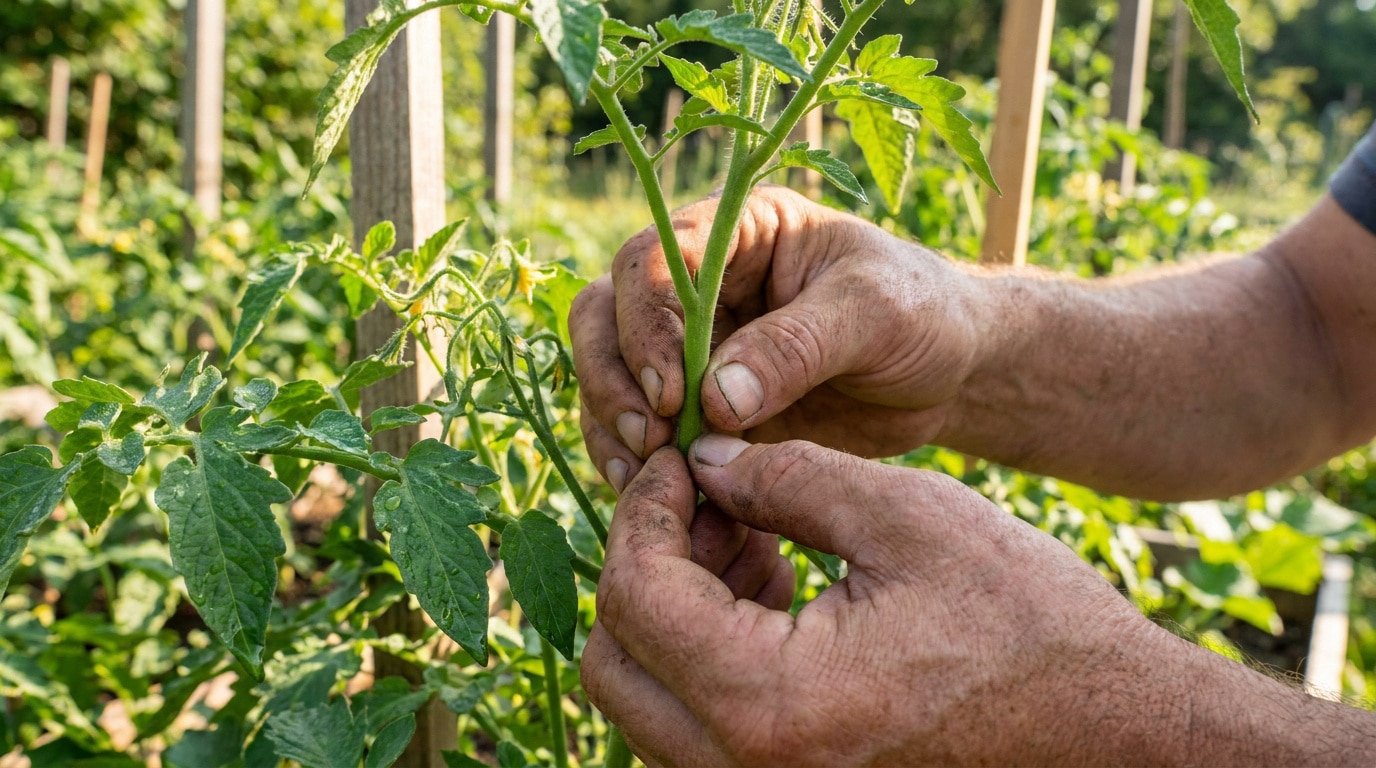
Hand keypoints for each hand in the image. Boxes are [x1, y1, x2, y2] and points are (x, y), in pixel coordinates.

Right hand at [569, 186, 986, 491]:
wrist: (950, 373)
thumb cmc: (922, 314)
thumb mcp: (878, 312)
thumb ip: (799, 346)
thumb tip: (716, 398)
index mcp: (737, 231)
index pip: (654, 261)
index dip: (647, 324)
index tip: (674, 393)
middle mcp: (699, 282)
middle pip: (606, 313)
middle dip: (613, 376)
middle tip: (649, 439)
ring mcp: (691, 346)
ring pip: (607, 371)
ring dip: (609, 421)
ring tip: (644, 473)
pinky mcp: (698, 406)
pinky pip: (638, 427)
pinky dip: (631, 459)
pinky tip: (652, 491)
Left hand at [581, 436, 1181, 765]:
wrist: (1109, 722)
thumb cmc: (1024, 618)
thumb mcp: (903, 516)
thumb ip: (782, 477)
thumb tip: (702, 459)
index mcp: (772, 705)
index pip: (636, 599)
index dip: (643, 510)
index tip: (680, 456)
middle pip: (616, 660)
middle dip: (645, 561)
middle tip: (707, 495)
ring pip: (648, 694)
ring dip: (675, 603)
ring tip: (749, 528)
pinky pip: (698, 720)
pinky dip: (709, 645)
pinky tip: (775, 578)